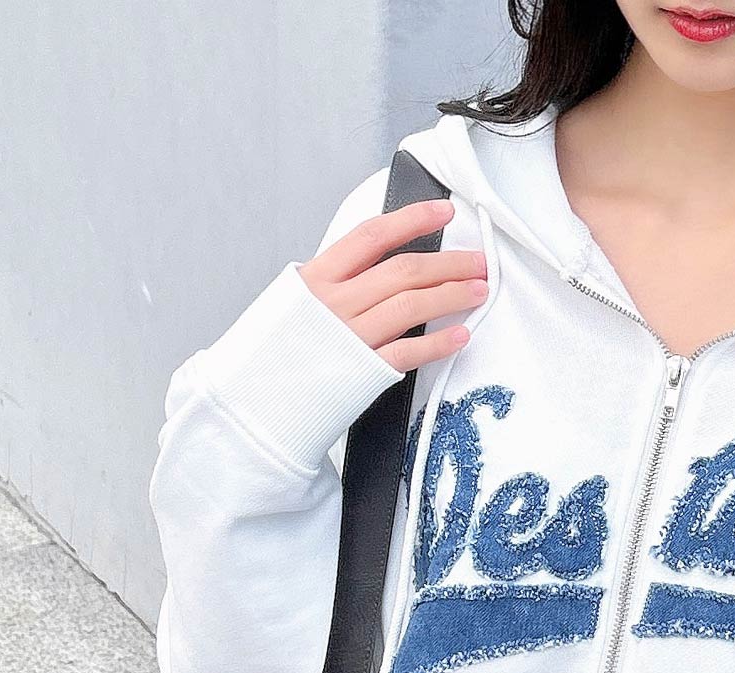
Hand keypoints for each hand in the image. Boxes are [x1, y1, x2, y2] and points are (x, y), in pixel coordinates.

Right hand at [298, 197, 487, 372]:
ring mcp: (349, 337)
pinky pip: (408, 353)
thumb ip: (335, 282)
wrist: (255, 398)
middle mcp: (334, 303)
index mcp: (317, 278)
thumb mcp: (296, 300)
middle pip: (402, 271)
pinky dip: (438, 343)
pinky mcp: (362, 372)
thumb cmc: (279, 349)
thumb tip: (378, 263)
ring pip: (411, 306)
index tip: (443, 212)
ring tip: (478, 290)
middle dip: (448, 263)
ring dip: (451, 295)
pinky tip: (460, 334)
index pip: (372, 236)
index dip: (412, 220)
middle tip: (478, 262)